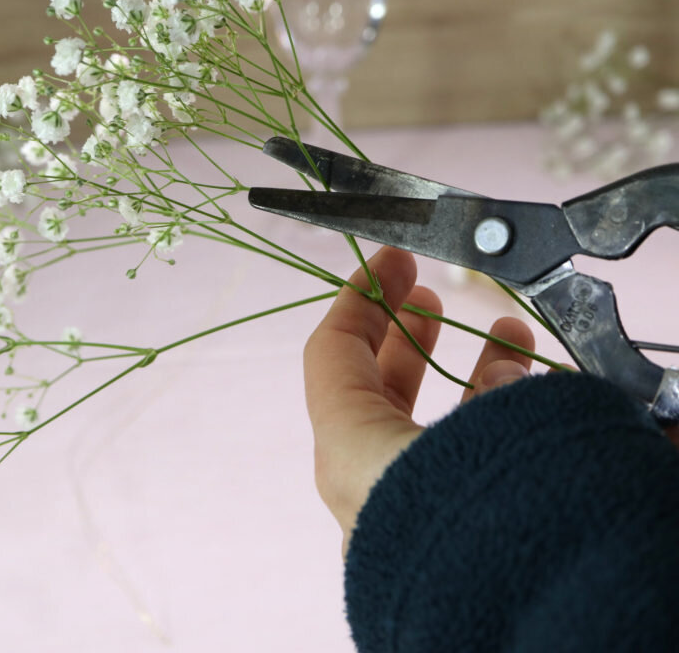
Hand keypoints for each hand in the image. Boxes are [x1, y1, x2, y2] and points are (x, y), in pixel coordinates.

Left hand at [304, 246, 534, 558]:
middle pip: (371, 388)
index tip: (392, 257)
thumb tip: (512, 368)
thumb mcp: (487, 430)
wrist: (540, 630)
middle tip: (427, 292)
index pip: (332, 352)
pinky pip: (454, 464)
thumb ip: (496, 389)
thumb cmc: (494, 522)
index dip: (361, 295)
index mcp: (352, 453)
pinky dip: (489, 424)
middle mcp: (368, 488)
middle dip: (403, 331)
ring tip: (505, 334)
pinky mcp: (440, 538)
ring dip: (464, 373)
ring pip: (423, 427)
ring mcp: (402, 516)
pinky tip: (528, 394)